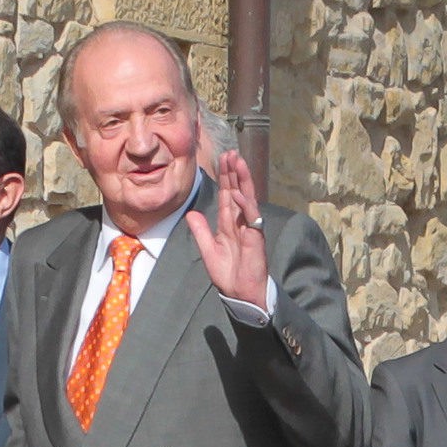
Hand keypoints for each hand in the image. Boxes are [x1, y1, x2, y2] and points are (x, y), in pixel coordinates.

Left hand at [185, 150, 268, 306]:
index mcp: (229, 224)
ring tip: (238, 161)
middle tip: (230, 153)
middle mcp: (240, 222)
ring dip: (242, 180)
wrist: (240, 293)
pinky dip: (246, 204)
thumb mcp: (208, 250)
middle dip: (233, 172)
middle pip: (237, 191)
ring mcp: (249, 228)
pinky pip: (251, 217)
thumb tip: (190, 214)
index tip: (222, 160)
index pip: (226, 196)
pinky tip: (239, 192)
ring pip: (247, 198)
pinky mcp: (255, 237)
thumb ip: (201, 231)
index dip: (224, 178)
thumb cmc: (228, 275)